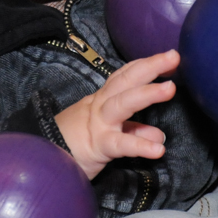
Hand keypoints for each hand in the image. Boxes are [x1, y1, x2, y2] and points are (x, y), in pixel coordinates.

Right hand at [55, 49, 178, 178]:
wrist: (43, 161)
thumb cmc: (73, 145)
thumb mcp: (108, 136)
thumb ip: (133, 132)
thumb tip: (158, 134)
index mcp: (102, 101)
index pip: (124, 77)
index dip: (145, 65)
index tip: (168, 56)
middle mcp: (100, 107)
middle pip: (125, 81)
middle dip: (150, 67)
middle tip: (174, 56)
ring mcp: (98, 125)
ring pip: (122, 104)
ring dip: (146, 94)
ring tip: (170, 88)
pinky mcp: (97, 146)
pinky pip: (120, 144)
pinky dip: (140, 145)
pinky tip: (158, 149)